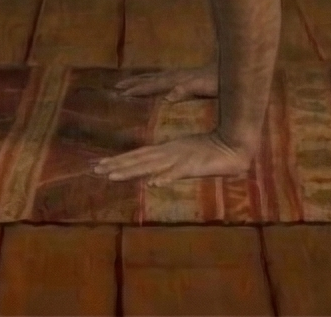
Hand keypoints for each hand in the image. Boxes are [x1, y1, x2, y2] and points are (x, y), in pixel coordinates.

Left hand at [89, 131, 252, 185]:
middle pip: (138, 159)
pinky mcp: (192, 165)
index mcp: (167, 150)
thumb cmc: (214, 152)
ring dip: (131, 170)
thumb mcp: (188, 162)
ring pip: (150, 165)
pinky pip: (176, 173)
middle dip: (116, 165)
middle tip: (94, 169)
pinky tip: (153, 184)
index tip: (100, 165)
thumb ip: (172, 169)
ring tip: (111, 176)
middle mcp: (169, 152)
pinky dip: (165, 177)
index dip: (119, 161)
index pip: (138, 156)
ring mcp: (179, 158)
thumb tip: (155, 179)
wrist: (235, 145)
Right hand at [113, 66, 216, 101]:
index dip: (137, 90)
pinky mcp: (187, 77)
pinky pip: (163, 78)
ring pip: (155, 77)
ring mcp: (181, 75)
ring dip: (141, 80)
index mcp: (177, 80)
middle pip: (150, 79)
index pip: (153, 85)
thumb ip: (186, 90)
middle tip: (116, 88)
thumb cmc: (219, 81)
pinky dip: (153, 80)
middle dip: (134, 83)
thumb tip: (167, 97)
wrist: (233, 68)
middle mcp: (176, 76)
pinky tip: (154, 83)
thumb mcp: (205, 88)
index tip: (120, 93)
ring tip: (127, 82)